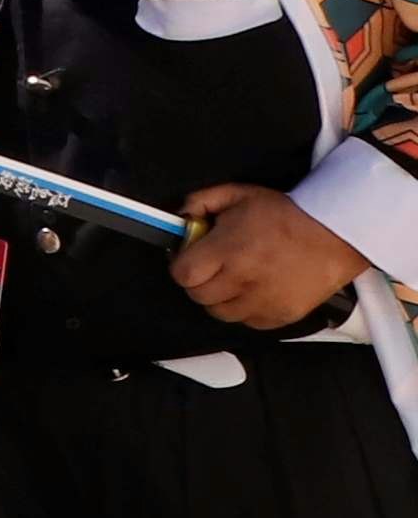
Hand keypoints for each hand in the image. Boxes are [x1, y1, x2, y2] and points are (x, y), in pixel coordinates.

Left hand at [174, 183, 369, 331]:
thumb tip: (181, 217)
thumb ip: (201, 202)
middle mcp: (243, 280)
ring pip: (221, 313)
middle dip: (200, 281)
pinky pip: (249, 322)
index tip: (191, 259)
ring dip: (221, 298)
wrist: (336, 234)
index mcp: (228, 250)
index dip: (183, 266)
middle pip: (199, 296)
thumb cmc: (287, 214)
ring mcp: (263, 302)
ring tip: (234, 279)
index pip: (183, 274)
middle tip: (212, 268)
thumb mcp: (239, 194)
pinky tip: (255, 290)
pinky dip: (246, 310)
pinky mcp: (282, 316)